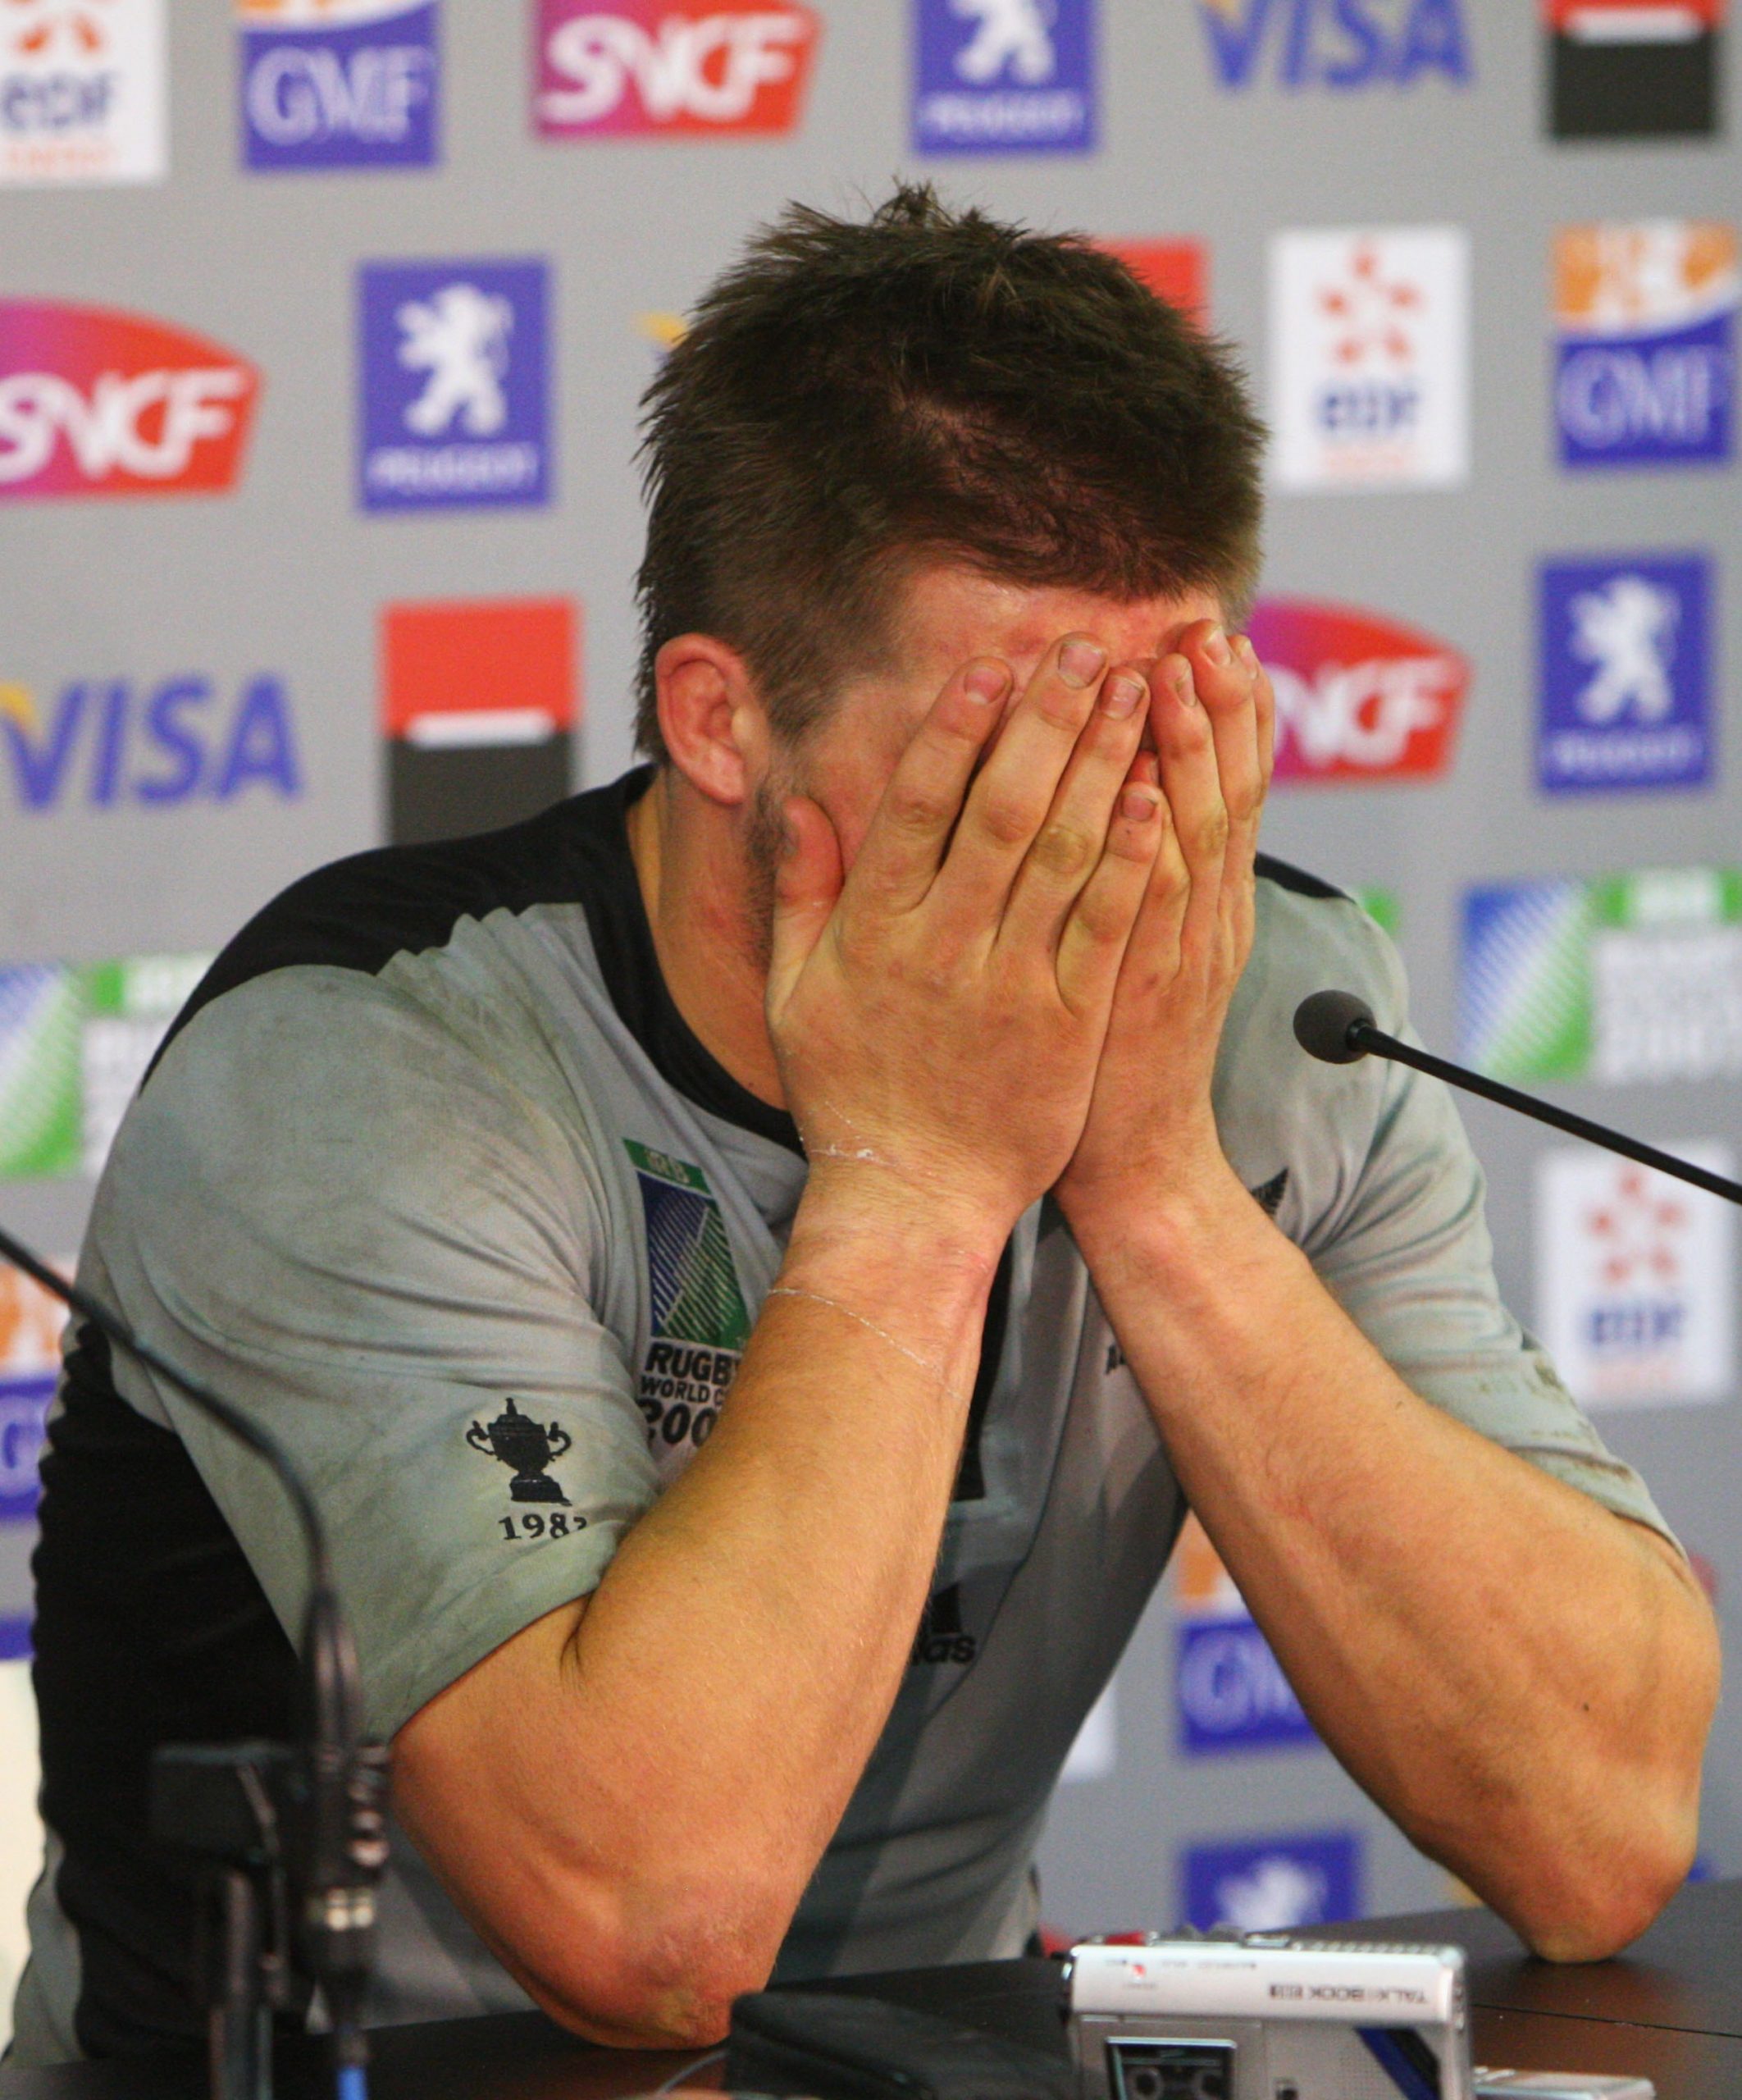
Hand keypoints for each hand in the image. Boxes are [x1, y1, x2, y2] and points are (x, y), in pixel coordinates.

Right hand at [767, 635, 1165, 1254]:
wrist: (912, 1197)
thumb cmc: (850, 1093)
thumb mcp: (794, 995)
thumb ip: (802, 896)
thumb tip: (801, 803)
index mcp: (874, 929)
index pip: (915, 805)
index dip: (954, 728)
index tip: (989, 663)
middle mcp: (943, 945)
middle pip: (1001, 808)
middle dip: (1045, 719)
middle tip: (1083, 647)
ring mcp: (1011, 984)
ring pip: (1063, 852)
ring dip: (1101, 763)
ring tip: (1133, 692)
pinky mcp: (1068, 1022)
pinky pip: (1105, 924)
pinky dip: (1131, 857)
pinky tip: (1157, 795)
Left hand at [1055, 620, 1274, 1242]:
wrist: (1134, 1160)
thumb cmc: (1119, 1050)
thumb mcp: (1148, 947)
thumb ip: (1148, 870)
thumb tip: (1136, 786)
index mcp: (1209, 900)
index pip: (1228, 785)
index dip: (1228, 709)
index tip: (1214, 634)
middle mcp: (1209, 916)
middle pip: (1226, 792)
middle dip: (1219, 705)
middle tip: (1205, 625)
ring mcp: (1182, 953)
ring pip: (1196, 834)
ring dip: (1191, 751)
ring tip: (1178, 670)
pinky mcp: (1144, 993)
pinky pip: (1151, 908)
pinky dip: (1156, 847)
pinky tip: (1147, 788)